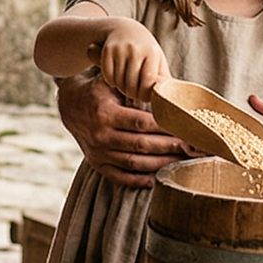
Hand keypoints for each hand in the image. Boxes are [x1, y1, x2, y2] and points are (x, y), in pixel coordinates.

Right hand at [55, 69, 185, 187]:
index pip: (141, 123)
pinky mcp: (97, 164)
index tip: (185, 129)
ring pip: (134, 163)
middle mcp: (100, 135)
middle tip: (192, 147)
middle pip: (141, 145)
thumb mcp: (112, 81)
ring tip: (181, 161)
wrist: (71, 105)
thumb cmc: (100, 90)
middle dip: (169, 147)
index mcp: (105, 113)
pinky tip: (157, 178)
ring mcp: (98, 153)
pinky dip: (139, 180)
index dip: (165, 127)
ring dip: (160, 164)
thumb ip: (135, 86)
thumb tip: (168, 89)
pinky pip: (120, 177)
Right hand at [94, 23, 167, 103]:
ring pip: (119, 81)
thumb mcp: (158, 59)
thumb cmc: (146, 49)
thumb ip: (163, 77)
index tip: (145, 98)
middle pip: (131, 83)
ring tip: (127, 87)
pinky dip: (112, 82)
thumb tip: (169, 97)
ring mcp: (121, 49)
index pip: (147, 81)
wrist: (125, 29)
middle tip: (134, 95)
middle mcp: (136, 49)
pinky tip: (116, 80)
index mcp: (152, 52)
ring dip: (122, 89)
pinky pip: (108, 76)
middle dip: (133, 94)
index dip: (145, 94)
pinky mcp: (108, 50)